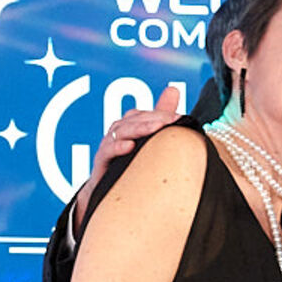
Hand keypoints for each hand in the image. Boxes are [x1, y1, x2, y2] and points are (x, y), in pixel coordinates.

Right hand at [74, 84, 184, 224]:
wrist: (109, 192)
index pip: (146, 115)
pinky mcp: (101, 162)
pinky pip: (107, 151)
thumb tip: (173, 89)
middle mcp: (118, 132)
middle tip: (171, 120)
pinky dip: (117, 147)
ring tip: (155, 128)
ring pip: (121, 131)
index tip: (180, 118)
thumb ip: (160, 115)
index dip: (162, 114)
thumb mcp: (148, 138)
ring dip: (139, 128)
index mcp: (130, 125)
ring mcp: (109, 146)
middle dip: (154, 119)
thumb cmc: (131, 161)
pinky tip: (130, 146)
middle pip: (134, 120)